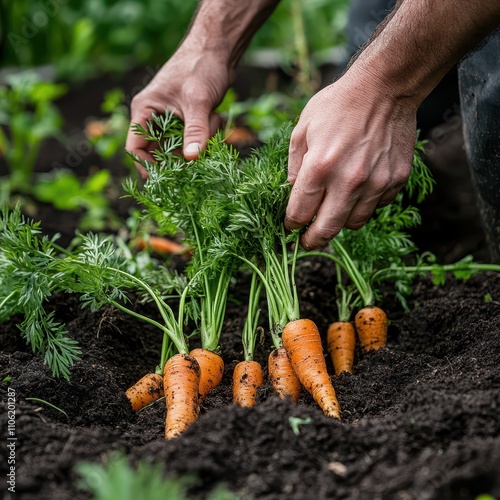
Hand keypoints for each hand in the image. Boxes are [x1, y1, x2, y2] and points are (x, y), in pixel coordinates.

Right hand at [126, 46, 233, 177]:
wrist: (218, 49)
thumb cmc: (200, 67)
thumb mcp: (197, 102)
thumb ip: (195, 132)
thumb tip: (192, 159)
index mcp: (144, 111)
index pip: (135, 148)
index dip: (146, 167)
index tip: (165, 180)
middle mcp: (154, 118)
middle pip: (160, 153)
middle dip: (182, 155)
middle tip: (200, 153)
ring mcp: (171, 120)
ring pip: (181, 148)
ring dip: (200, 143)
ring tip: (213, 121)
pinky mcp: (187, 121)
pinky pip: (194, 140)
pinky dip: (208, 136)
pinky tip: (217, 117)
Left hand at [285, 69, 417, 248]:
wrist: (384, 88)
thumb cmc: (338, 106)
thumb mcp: (302, 130)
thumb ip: (294, 167)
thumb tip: (292, 195)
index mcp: (319, 167)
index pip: (300, 213)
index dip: (291, 224)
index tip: (291, 226)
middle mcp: (349, 180)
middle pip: (327, 230)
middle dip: (313, 240)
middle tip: (308, 241)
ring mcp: (375, 183)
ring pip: (354, 223)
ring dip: (340, 221)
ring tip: (334, 208)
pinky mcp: (395, 181)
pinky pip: (376, 207)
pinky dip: (364, 204)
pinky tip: (359, 188)